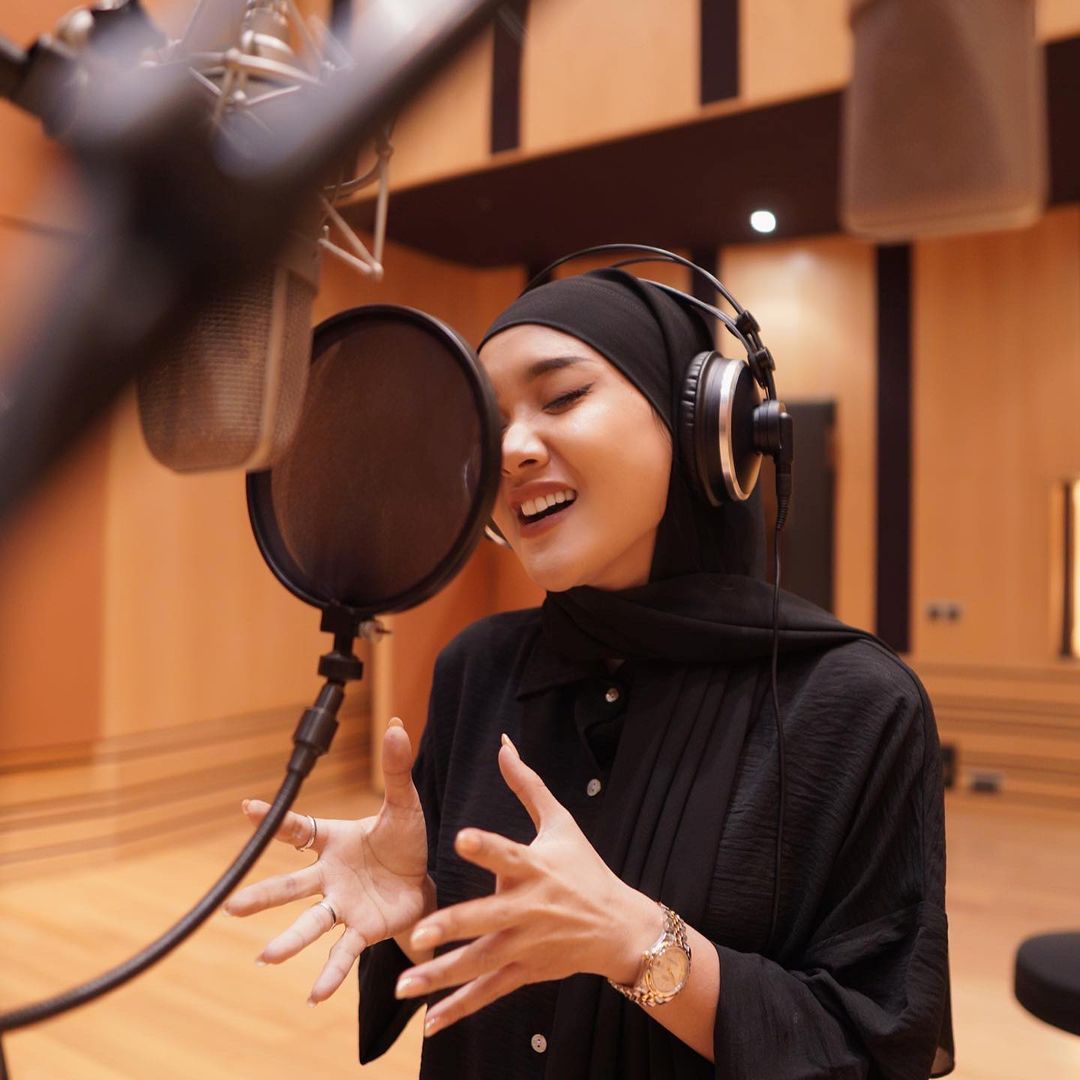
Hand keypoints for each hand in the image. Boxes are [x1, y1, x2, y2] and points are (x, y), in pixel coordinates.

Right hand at [224, 717, 433, 1002]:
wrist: (423, 882)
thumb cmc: (403, 842)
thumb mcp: (404, 804)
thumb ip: (397, 769)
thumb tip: (400, 724)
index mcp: (333, 841)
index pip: (297, 830)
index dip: (273, 820)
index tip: (246, 807)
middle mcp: (328, 877)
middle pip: (290, 886)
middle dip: (261, 896)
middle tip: (230, 906)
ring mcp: (342, 906)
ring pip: (310, 923)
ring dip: (287, 941)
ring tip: (265, 959)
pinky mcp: (361, 931)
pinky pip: (342, 953)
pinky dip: (329, 975)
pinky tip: (314, 997)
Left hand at [394, 735, 660, 1036]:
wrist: (619, 927)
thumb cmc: (585, 868)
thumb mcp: (560, 823)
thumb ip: (526, 785)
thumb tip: (503, 743)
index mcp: (536, 867)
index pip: (508, 854)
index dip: (487, 847)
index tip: (461, 837)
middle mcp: (529, 909)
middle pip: (487, 918)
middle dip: (454, 926)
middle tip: (419, 932)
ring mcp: (526, 945)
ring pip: (480, 962)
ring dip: (442, 975)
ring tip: (404, 983)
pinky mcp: (525, 971)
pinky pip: (488, 992)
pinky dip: (459, 1008)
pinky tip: (429, 1021)